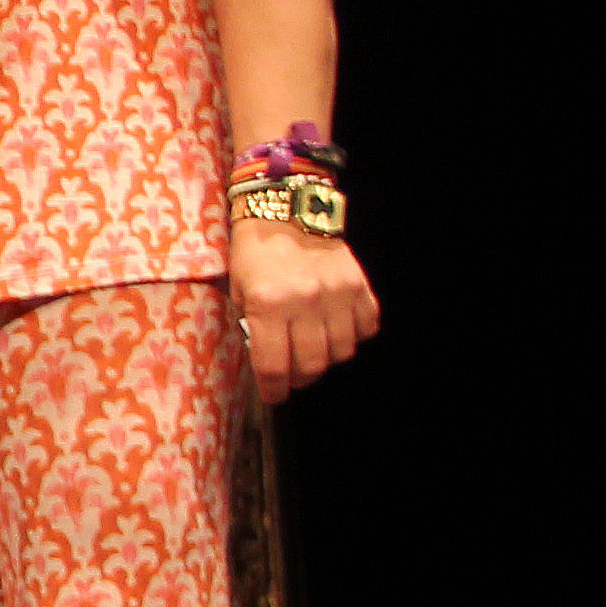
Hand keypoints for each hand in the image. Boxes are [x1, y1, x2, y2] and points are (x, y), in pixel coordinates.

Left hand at [228, 219, 376, 402]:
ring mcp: (337, 294)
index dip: (274, 389)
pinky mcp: (359, 285)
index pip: (273, 365)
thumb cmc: (255, 252)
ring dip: (327, 359)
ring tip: (312, 351)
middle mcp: (305, 301)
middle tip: (292, 377)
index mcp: (267, 304)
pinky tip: (336, 329)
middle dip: (299, 379)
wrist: (287, 212)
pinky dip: (353, 336)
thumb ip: (252, 326)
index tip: (273, 395)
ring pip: (342, 351)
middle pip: (312, 365)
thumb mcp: (239, 290)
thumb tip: (268, 361)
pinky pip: (366, 327)